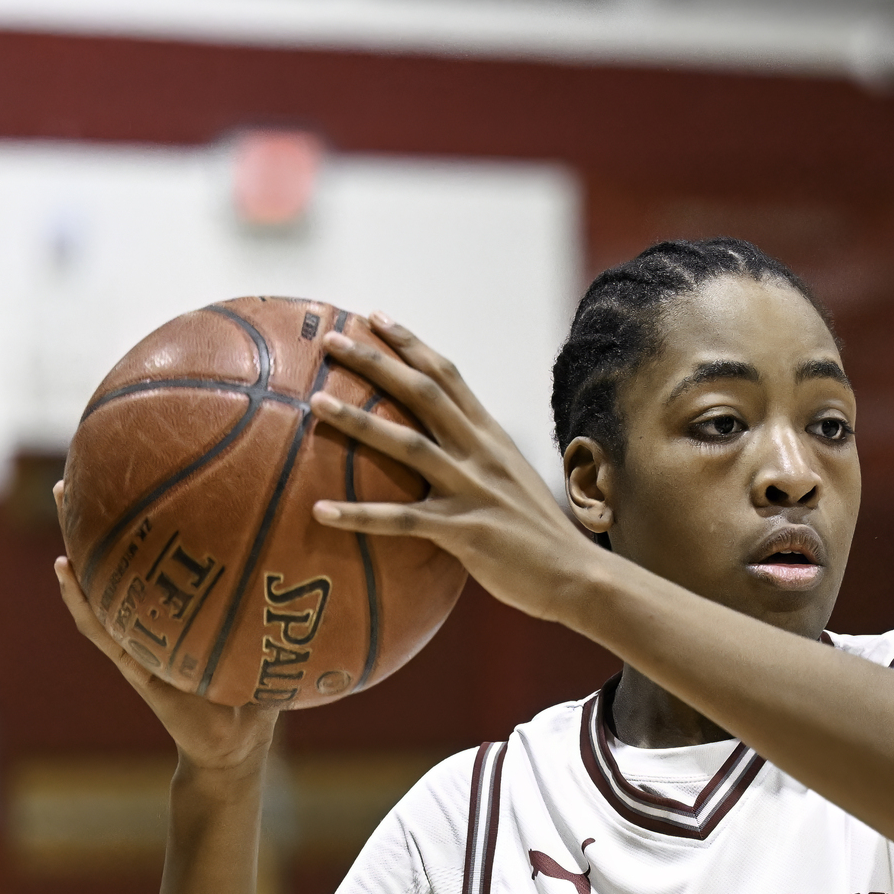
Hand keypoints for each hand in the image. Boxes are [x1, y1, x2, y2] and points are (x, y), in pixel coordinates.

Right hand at [54, 486, 278, 777]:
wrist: (238, 748)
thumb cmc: (255, 694)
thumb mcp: (272, 638)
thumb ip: (283, 602)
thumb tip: (322, 558)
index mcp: (182, 611)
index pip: (159, 557)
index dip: (147, 518)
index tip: (139, 471)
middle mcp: (154, 620)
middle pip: (121, 559)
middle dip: (102, 514)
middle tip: (84, 467)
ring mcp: (139, 641)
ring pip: (99, 584)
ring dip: (80, 540)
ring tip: (62, 500)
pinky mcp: (136, 668)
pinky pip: (102, 630)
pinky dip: (80, 601)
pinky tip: (65, 570)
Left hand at [308, 318, 592, 622]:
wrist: (578, 576)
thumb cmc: (540, 539)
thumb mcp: (513, 484)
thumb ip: (479, 465)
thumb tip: (442, 462)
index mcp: (492, 437)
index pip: (448, 376)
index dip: (410, 344)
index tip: (374, 317)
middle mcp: (481, 453)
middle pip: (422, 392)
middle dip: (374, 361)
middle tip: (331, 338)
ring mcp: (472, 489)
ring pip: (407, 443)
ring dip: (358, 421)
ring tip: (315, 403)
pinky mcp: (464, 531)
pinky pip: (401, 520)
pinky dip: (358, 516)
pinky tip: (320, 512)